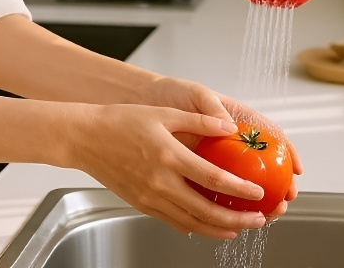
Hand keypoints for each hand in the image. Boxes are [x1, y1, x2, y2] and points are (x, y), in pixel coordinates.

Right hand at [68, 103, 268, 238]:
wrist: (85, 138)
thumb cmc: (121, 121)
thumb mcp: (164, 113)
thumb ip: (199, 121)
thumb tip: (230, 128)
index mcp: (168, 155)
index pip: (212, 178)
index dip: (239, 189)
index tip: (258, 194)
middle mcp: (160, 182)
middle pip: (206, 210)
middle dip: (237, 219)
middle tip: (258, 220)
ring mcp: (150, 197)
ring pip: (191, 223)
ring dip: (218, 229)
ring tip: (238, 228)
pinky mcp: (141, 204)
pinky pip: (172, 222)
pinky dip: (193, 227)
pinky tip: (205, 225)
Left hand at [143, 77, 303, 215]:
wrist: (146, 104)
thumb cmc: (174, 94)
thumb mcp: (196, 94)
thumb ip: (213, 108)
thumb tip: (230, 126)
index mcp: (236, 120)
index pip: (269, 135)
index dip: (287, 151)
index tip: (296, 169)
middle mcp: (230, 142)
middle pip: (262, 166)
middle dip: (277, 186)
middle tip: (283, 201)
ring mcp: (216, 159)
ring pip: (242, 184)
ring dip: (255, 202)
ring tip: (263, 216)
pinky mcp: (197, 173)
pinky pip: (215, 192)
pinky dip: (226, 206)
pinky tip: (231, 218)